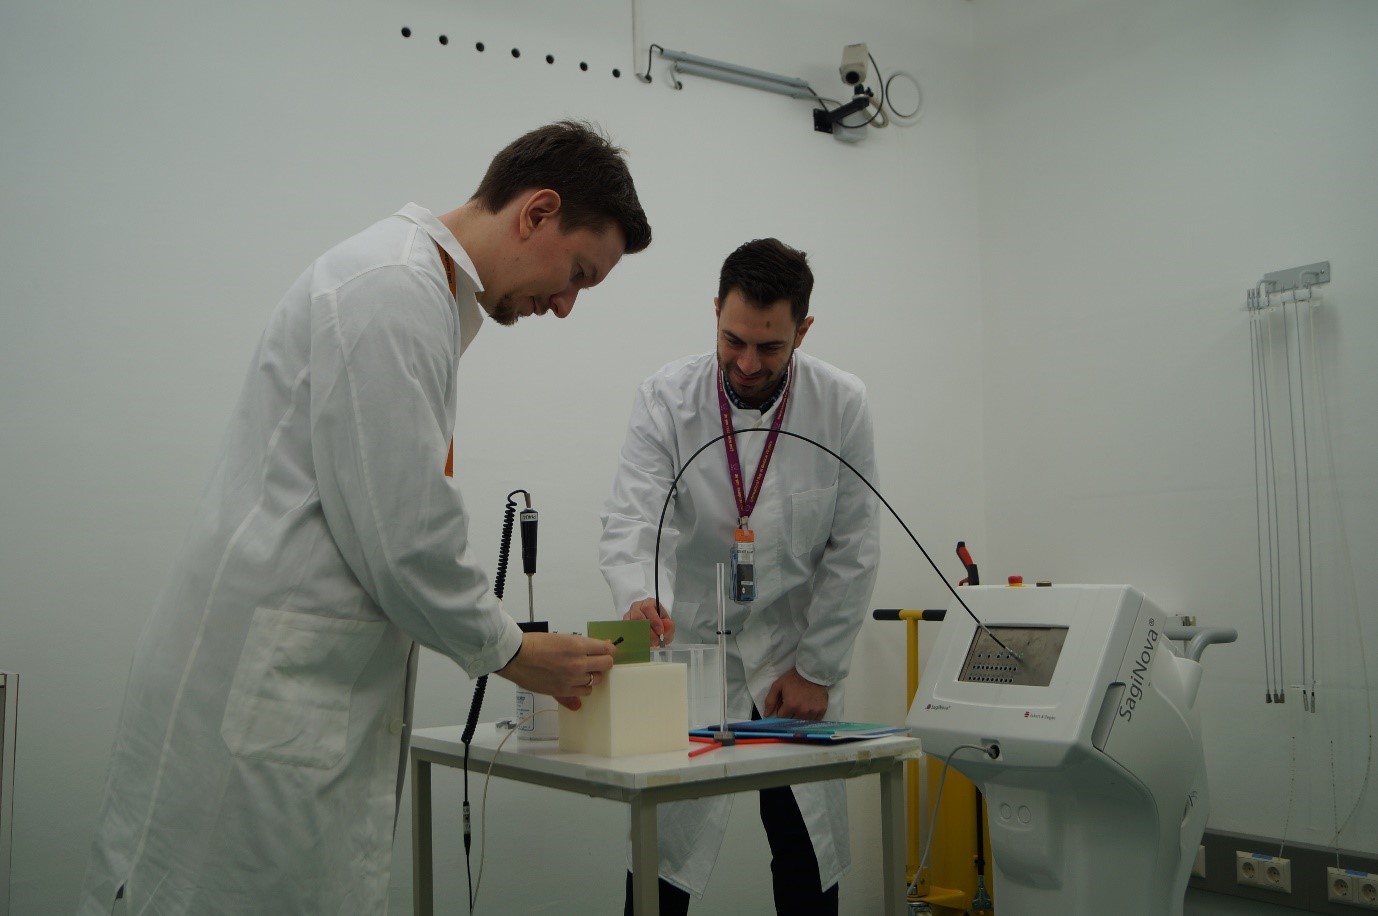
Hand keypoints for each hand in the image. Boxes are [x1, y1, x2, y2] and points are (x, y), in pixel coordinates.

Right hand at [496, 631, 615, 709]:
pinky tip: (576, 682)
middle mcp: (579, 663)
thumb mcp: (563, 637)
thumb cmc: (536, 643)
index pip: (607, 649)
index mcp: (578, 645)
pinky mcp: (564, 692)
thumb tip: (603, 646)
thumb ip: (583, 645)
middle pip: (607, 665)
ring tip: (582, 671)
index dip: (609, 649)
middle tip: (595, 660)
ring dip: (592, 675)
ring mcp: (572, 679)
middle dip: (603, 661)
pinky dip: (583, 687)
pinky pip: (585, 692)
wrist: (516, 657)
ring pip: (597, 680)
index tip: (605, 650)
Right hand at [624, 597, 673, 646]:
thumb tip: (665, 629)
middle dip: (648, 631)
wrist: (651, 626)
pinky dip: (634, 639)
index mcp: (648, 603)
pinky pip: (626, 632)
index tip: (660, 631)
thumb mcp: (667, 624)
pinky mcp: (624, 625)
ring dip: (641, 636)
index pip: (648, 608)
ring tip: (650, 644)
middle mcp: (636, 607)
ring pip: (631, 625)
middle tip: (656, 642)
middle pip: (637, 616)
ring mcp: (628, 616)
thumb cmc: (659, 623)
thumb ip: (669, 627)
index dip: (654, 620)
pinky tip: (642, 644)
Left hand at [764, 669, 828, 719]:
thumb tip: (766, 715)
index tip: (783, 706)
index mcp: (790, 705)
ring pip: (802, 723)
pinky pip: (814, 721)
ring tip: (800, 707)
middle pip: (791, 721)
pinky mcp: (821, 711)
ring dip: (799, 717)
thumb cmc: (794, 678)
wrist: (812, 672)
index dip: (781, 712)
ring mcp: (812, 712)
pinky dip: (810, 718)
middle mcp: (802, 711)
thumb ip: (770, 700)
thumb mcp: (778, 685)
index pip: (781, 718)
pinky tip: (808, 710)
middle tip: (791, 705)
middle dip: (789, 715)